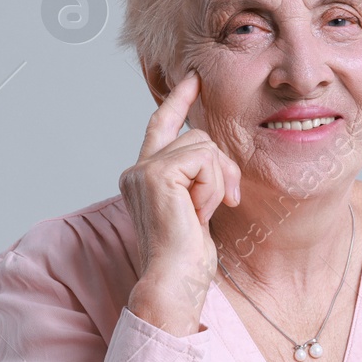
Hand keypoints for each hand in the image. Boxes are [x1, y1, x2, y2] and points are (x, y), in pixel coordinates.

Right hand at [120, 69, 241, 335]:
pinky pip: (204, 161)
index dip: (179, 99)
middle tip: (224, 202)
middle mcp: (137, 169)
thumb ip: (197, 180)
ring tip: (204, 213)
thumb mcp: (196, 209)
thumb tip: (216, 157)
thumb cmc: (187, 258)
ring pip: (205, 147)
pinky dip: (212, 187)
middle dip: (222, 168)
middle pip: (198, 136)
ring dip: (217, 182)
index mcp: (144, 176)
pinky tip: (200, 213)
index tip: (193, 78)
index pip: (162, 125)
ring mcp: (143, 170)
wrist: (173, 283)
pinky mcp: (156, 174)